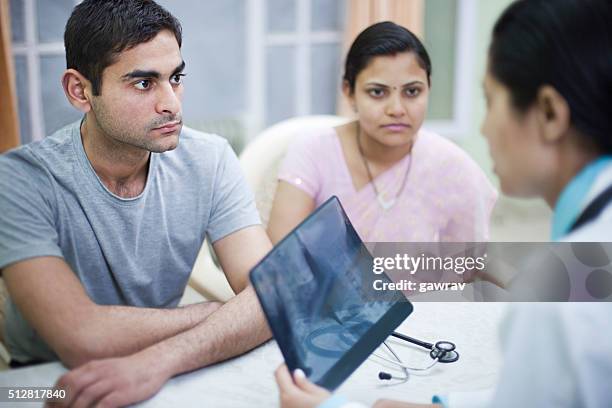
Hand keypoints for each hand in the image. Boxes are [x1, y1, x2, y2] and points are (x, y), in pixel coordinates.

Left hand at [49, 348, 171, 407]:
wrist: (155, 362)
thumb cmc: (130, 370)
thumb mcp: (107, 368)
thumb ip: (90, 377)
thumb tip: (73, 391)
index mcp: (93, 366)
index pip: (66, 380)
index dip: (54, 396)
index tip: (49, 407)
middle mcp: (99, 372)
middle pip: (71, 388)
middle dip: (60, 405)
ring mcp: (111, 382)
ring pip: (84, 397)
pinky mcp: (122, 392)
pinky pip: (102, 405)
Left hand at [275, 364, 330, 407]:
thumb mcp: (318, 393)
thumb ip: (304, 382)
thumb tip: (296, 373)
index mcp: (289, 394)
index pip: (278, 373)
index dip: (284, 366)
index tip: (291, 363)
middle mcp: (283, 403)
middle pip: (281, 385)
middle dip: (290, 379)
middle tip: (303, 377)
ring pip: (284, 395)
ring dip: (292, 390)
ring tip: (307, 391)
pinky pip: (287, 403)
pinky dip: (294, 399)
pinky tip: (305, 401)